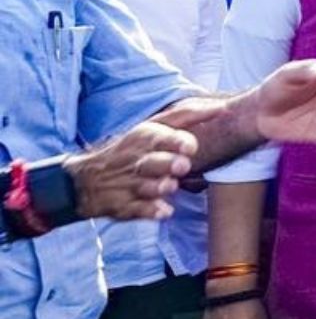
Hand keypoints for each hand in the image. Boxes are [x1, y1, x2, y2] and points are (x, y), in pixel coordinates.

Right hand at [66, 121, 197, 220]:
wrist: (88, 179)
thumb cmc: (135, 148)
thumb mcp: (153, 126)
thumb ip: (187, 116)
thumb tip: (223, 107)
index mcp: (145, 138)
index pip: (160, 137)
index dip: (177, 142)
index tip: (190, 147)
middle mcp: (137, 161)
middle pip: (153, 162)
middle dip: (168, 163)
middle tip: (181, 165)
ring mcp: (130, 185)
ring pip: (147, 187)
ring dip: (160, 187)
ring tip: (170, 186)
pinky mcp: (124, 206)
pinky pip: (138, 210)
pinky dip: (151, 211)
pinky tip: (165, 211)